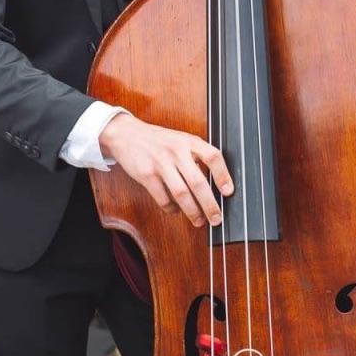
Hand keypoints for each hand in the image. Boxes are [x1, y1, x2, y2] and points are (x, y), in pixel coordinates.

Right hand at [99, 113, 233, 226]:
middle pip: (198, 182)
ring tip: (199, 221)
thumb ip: (195, 156)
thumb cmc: (158, 140)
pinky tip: (176, 210)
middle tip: (216, 218)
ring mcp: (161, 163)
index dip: (223, 174)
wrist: (127, 135)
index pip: (212, 156)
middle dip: (209, 204)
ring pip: (181, 193)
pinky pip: (163, 198)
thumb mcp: (180, 140)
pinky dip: (172, 208)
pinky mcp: (147, 175)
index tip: (229, 191)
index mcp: (188, 141)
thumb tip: (215, 182)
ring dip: (192, 211)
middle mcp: (176, 151)